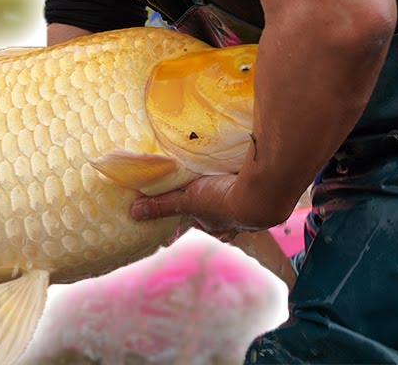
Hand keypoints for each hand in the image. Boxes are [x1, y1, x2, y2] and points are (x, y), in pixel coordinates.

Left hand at [130, 174, 255, 240]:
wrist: (260, 194)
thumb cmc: (221, 200)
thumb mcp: (187, 200)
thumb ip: (163, 205)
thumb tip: (134, 213)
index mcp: (214, 224)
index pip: (203, 224)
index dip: (196, 218)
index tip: (191, 211)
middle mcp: (234, 222)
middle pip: (224, 217)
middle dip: (219, 209)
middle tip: (213, 196)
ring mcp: (250, 211)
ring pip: (240, 205)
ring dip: (235, 196)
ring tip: (230, 182)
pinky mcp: (263, 196)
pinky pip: (253, 189)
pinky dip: (249, 183)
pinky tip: (249, 173)